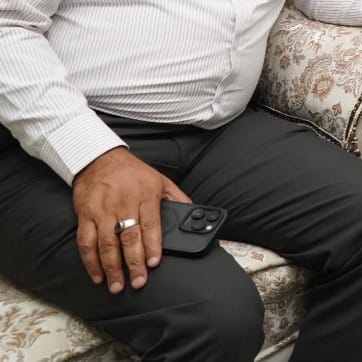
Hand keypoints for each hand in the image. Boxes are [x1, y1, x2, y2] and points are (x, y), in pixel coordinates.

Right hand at [72, 147, 190, 292]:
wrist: (99, 159)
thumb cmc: (132, 172)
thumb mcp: (160, 180)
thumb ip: (177, 199)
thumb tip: (192, 214)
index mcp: (145, 195)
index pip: (151, 224)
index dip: (152, 245)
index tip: (153, 263)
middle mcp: (123, 203)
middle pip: (129, 237)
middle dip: (133, 263)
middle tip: (138, 282)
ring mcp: (102, 211)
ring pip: (106, 243)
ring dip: (111, 267)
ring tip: (117, 285)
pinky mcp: (85, 215)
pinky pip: (86, 242)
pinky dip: (90, 261)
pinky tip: (97, 274)